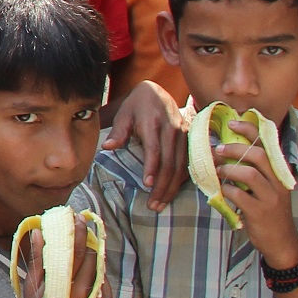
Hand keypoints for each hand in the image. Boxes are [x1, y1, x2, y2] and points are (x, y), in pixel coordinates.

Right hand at [16, 224, 109, 297]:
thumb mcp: (32, 289)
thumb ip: (38, 259)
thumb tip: (39, 232)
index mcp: (68, 288)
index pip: (78, 252)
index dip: (79, 232)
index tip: (78, 216)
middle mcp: (89, 294)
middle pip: (94, 257)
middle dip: (88, 239)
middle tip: (83, 223)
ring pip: (101, 269)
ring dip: (94, 254)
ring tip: (86, 242)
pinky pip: (103, 282)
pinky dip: (96, 272)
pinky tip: (88, 266)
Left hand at [99, 81, 191, 207]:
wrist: (158, 92)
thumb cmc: (136, 106)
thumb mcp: (124, 113)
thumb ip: (118, 131)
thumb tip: (107, 147)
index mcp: (154, 123)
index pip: (155, 149)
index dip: (152, 168)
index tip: (147, 185)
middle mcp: (173, 129)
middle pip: (171, 162)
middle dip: (163, 186)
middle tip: (153, 205)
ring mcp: (184, 135)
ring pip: (182, 166)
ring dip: (173, 187)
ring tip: (161, 204)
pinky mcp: (190, 139)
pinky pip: (188, 163)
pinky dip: (181, 180)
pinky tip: (173, 192)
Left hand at [212, 140, 297, 265]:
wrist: (282, 242)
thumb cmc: (270, 211)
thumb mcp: (269, 188)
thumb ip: (256, 170)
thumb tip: (227, 151)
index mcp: (280, 172)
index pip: (268, 144)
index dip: (250, 130)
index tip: (232, 123)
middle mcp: (278, 182)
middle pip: (258, 155)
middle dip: (234, 149)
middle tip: (217, 150)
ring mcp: (271, 197)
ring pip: (249, 174)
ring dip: (228, 169)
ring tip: (217, 170)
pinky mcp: (260, 212)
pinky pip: (239, 195)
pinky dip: (226, 190)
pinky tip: (221, 190)